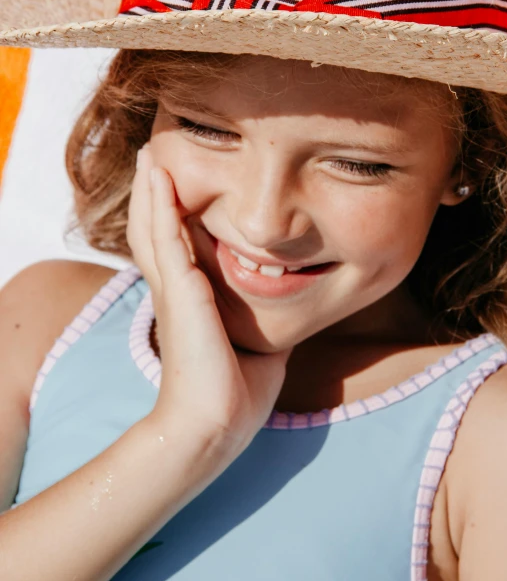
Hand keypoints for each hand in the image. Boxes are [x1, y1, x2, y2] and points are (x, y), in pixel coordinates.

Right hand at [126, 144, 291, 455]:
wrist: (213, 427)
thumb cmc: (234, 395)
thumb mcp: (253, 346)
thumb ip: (259, 325)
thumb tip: (281, 322)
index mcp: (189, 301)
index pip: (173, 246)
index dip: (168, 215)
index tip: (171, 184)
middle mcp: (174, 289)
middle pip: (154, 228)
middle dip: (153, 193)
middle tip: (151, 157)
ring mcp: (174, 288)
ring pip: (154, 224)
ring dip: (151, 187)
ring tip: (150, 153)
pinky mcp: (181, 291)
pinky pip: (165, 236)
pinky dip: (159, 202)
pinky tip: (158, 173)